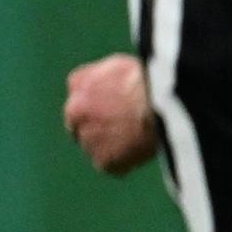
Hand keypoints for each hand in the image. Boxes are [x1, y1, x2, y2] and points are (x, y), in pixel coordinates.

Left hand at [62, 53, 158, 176]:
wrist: (157, 104)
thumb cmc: (152, 80)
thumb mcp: (125, 65)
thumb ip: (110, 77)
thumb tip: (114, 84)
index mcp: (79, 82)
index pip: (82, 96)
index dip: (101, 104)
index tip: (118, 108)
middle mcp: (74, 110)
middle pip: (81, 124)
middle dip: (99, 127)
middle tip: (127, 128)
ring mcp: (87, 137)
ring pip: (96, 147)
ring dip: (113, 146)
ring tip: (141, 139)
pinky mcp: (103, 160)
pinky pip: (114, 166)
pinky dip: (126, 162)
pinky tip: (144, 151)